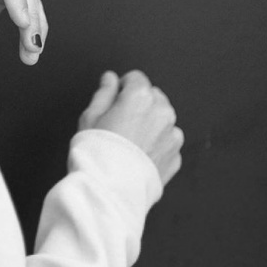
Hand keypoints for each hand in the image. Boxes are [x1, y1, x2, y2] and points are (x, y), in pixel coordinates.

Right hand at [79, 70, 183, 185]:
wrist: (110, 188)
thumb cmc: (98, 151)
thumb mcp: (90, 116)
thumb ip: (104, 92)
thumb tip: (110, 79)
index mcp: (140, 97)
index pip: (136, 78)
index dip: (122, 87)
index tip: (115, 99)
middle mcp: (162, 112)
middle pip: (153, 97)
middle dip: (140, 104)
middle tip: (121, 122)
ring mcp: (172, 136)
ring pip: (163, 120)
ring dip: (151, 124)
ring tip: (130, 142)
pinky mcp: (176, 157)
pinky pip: (167, 143)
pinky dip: (157, 145)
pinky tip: (138, 155)